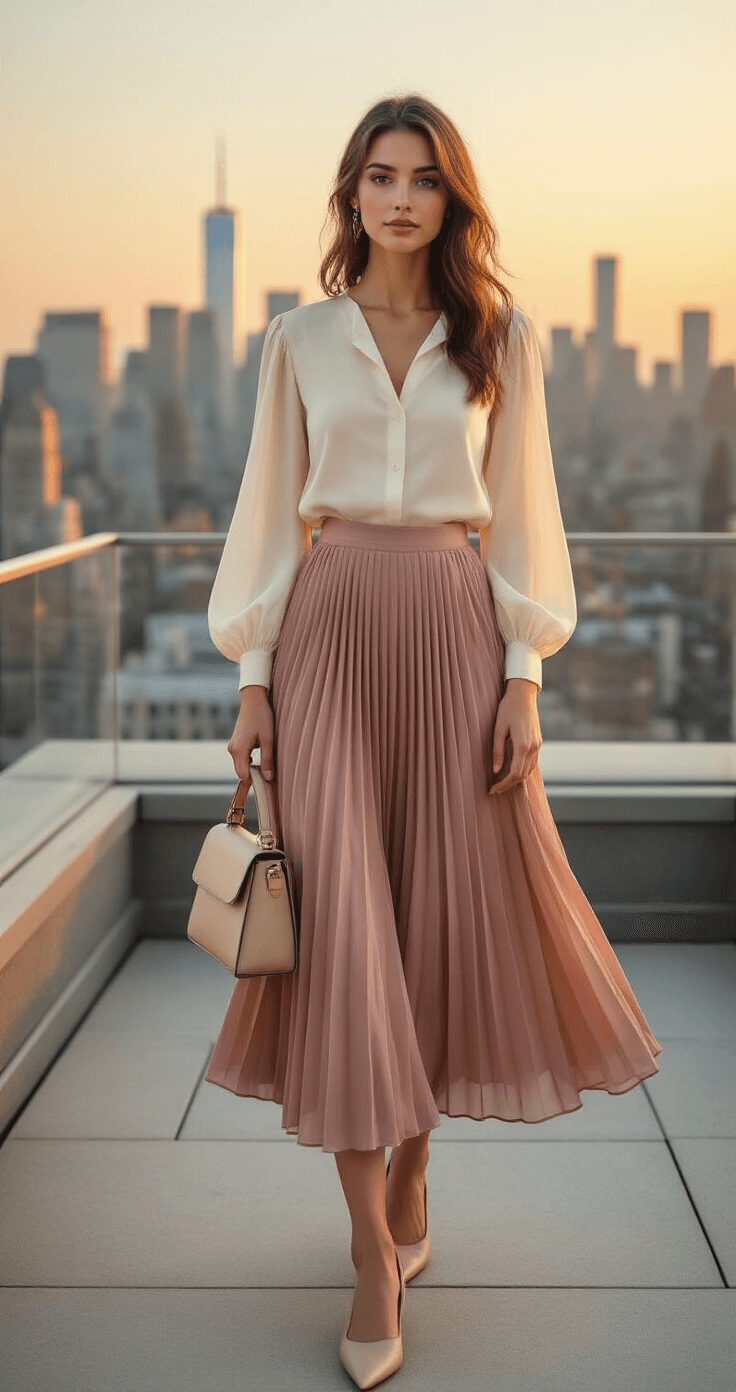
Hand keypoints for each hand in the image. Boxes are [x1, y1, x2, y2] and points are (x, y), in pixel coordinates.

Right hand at [227, 685, 275, 790]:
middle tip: (269, 769)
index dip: (255, 779)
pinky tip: (261, 752)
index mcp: (239, 749)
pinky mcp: (235, 742)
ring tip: (267, 759)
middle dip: (254, 773)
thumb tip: (268, 777)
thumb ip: (267, 760)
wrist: (253, 699)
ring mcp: (232, 745)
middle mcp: (232, 749)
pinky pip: (241, 757)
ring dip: (252, 766)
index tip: (268, 777)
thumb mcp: (268, 739)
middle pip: (241, 771)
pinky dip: (249, 759)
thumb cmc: (262, 717)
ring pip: (241, 764)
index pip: (243, 775)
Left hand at [488, 678, 541, 794]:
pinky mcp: (538, 742)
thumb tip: (496, 771)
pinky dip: (523, 770)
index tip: (492, 790)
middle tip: (494, 789)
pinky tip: (512, 771)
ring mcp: (538, 745)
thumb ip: (497, 751)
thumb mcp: (498, 729)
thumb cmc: (508, 709)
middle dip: (508, 785)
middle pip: (523, 775)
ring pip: (529, 770)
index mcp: (523, 746)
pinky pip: (532, 762)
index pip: (514, 774)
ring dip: (516, 779)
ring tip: (501, 783)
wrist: (523, 694)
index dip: (503, 785)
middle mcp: (533, 747)